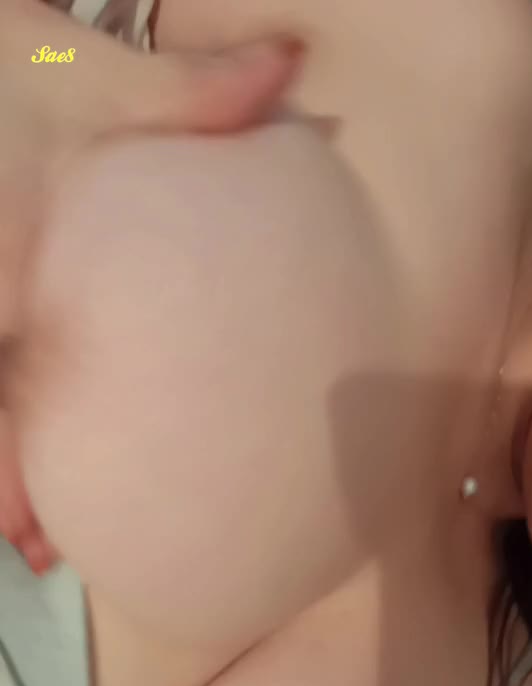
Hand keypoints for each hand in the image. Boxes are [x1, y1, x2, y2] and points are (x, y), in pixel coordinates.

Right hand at [0, 0, 300, 571]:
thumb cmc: (1, 77)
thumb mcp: (78, 76)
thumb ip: (181, 90)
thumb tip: (287, 67)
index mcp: (2, 266)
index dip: (1, 466)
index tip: (28, 534)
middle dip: (1, 489)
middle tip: (44, 556)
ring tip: (27, 541)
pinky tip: (11, 479)